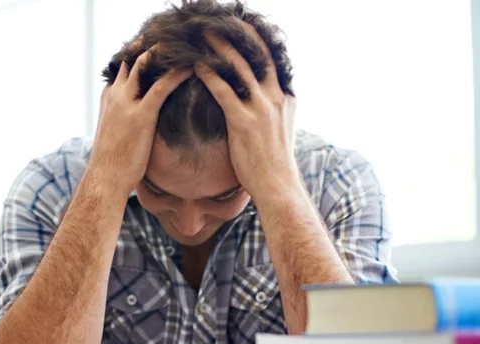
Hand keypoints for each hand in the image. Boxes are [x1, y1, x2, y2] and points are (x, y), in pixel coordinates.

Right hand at [88, 48, 191, 197]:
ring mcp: (127, 103)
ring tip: (186, 44)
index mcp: (109, 98)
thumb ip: (124, 120)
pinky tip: (193, 67)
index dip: (140, 54)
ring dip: (166, 52)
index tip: (160, 49)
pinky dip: (178, 72)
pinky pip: (162, 85)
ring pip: (146, 64)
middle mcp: (116, 95)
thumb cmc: (113, 163)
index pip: (124, 66)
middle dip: (153, 45)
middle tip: (176, 38)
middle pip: (133, 57)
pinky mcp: (141, 115)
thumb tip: (136, 123)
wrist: (106, 179)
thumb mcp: (114, 135)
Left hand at [194, 27, 298, 198]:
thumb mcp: (281, 129)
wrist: (278, 186)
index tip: (241, 26)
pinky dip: (209, 75)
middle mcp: (275, 98)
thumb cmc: (274, 162)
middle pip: (256, 55)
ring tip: (203, 34)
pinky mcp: (243, 122)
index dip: (255, 40)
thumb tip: (267, 100)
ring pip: (239, 67)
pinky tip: (195, 65)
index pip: (271, 59)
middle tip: (218, 22)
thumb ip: (274, 110)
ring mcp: (261, 109)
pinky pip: (223, 91)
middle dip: (236, 35)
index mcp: (285, 98)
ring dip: (219, 48)